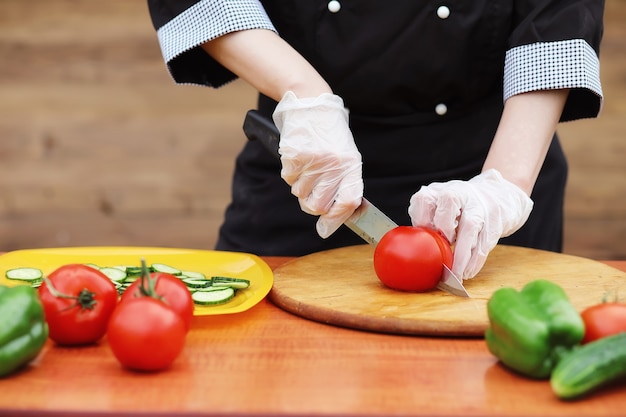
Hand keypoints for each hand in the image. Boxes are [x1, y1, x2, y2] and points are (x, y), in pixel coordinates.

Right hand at [273, 91, 362, 237]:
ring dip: (301, 187)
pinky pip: (289, 179)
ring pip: (300, 194)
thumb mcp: (345, 156)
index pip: (348, 202)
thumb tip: (329, 224)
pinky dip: (291, 174)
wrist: (312, 104)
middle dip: (313, 206)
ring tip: (308, 167)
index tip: (327, 227)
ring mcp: (313, 160)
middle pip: (319, 206)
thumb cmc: (330, 136)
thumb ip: (342, 186)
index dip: (337, 219)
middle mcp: (334, 164)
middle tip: (313, 193)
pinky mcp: (294, 155)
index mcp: (351, 165)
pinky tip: (299, 159)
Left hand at [408, 169, 532, 278]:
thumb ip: (428, 222)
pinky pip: (485, 241)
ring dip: (461, 254)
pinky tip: (468, 272)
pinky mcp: (497, 219)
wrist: (500, 195)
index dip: (422, 220)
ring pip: (470, 225)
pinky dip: (475, 260)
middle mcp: (461, 193)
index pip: (424, 199)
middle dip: (444, 228)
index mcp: (440, 191)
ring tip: (455, 274)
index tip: (424, 239)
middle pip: (449, 201)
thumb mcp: (441, 207)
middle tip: (441, 252)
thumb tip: (416, 251)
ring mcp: (481, 204)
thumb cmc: (462, 207)